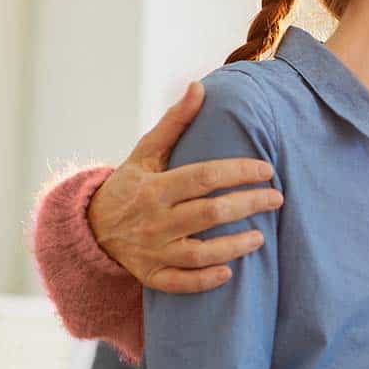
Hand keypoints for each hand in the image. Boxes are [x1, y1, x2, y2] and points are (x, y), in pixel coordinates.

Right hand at [87, 81, 283, 292]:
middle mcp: (154, 219)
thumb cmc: (130, 184)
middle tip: (277, 199)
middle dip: (247, 205)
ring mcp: (153, 250)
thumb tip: (198, 86)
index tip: (267, 170)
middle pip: (209, 213)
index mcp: (155, 186)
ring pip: (199, 252)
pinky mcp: (151, 275)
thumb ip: (174, 122)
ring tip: (261, 237)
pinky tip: (229, 272)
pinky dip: (205, 280)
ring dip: (234, 246)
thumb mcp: (146, 151)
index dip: (238, 172)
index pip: (204, 177)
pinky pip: (180, 282)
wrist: (92, 226)